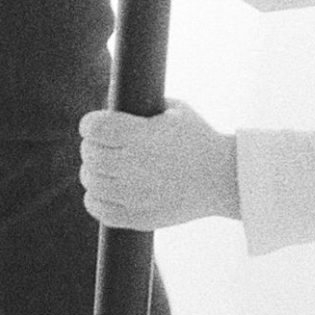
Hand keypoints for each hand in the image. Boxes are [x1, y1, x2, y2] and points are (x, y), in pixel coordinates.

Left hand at [80, 102, 239, 231]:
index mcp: (140, 135)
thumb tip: (111, 98)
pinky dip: (96, 198)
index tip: (98, 125)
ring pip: (90, 181)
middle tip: (105, 146)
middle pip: (89, 154)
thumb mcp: (175, 109)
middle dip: (93, 147)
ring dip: (94, 172)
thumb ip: (140, 104)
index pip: (93, 127)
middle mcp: (133, 165)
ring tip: (108, 168)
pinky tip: (109, 190)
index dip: (92, 124)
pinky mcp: (138, 216)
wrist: (225, 178)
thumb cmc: (198, 140)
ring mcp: (134, 194)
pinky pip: (98, 208)